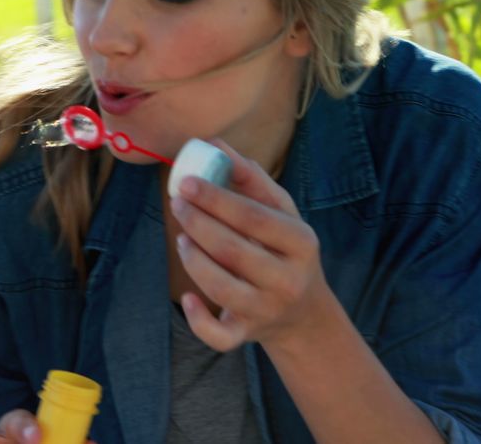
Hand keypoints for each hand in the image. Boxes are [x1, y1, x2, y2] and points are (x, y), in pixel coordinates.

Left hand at [169, 140, 335, 352]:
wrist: (304, 313)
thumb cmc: (285, 249)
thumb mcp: (281, 213)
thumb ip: (251, 179)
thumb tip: (215, 144)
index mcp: (302, 242)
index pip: (254, 217)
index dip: (217, 199)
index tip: (186, 181)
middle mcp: (289, 279)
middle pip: (234, 251)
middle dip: (198, 225)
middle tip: (177, 204)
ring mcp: (268, 310)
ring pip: (222, 289)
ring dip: (194, 261)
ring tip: (182, 239)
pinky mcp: (248, 334)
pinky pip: (219, 336)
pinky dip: (199, 319)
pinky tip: (187, 298)